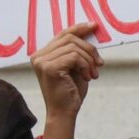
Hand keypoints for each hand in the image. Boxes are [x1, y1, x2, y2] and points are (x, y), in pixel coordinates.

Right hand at [30, 20, 103, 138]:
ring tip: (93, 74)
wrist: (64, 112)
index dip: (79, 28)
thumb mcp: (75, 66)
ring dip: (89, 60)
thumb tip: (90, 29)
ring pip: (74, 47)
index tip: (95, 26)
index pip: (63, 34)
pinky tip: (87, 77)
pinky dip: (85, 66)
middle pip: (70, 38)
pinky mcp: (49, 67)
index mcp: (43, 54)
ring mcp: (41, 61)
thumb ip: (77, 50)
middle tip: (99, 64)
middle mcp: (38, 56)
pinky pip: (74, 56)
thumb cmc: (71, 91)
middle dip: (89, 49)